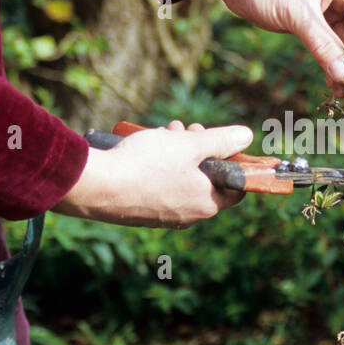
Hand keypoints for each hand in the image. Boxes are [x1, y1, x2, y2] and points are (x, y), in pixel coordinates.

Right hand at [52, 121, 252, 227]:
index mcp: (207, 203)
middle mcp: (188, 215)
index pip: (235, 185)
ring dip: (177, 153)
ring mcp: (163, 215)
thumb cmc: (146, 165)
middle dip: (199, 149)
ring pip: (182, 179)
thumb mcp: (190, 144)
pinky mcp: (141, 211)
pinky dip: (159, 167)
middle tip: (186, 129)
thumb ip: (221, 140)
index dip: (232, 158)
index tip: (219, 140)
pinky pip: (160, 187)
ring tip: (164, 132)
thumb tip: (247, 136)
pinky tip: (146, 148)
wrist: (97, 186)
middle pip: (206, 178)